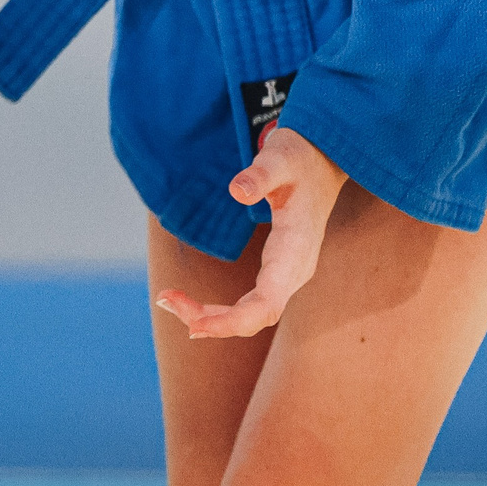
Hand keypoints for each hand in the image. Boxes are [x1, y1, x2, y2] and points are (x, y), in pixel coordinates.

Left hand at [154, 126, 344, 338]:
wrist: (323, 160)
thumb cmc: (300, 158)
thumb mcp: (281, 158)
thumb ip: (261, 174)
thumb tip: (237, 191)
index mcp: (296, 249)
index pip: (267, 304)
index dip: (231, 321)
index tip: (194, 327)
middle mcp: (296, 271)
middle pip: (255, 316)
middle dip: (211, 320)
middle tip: (164, 300)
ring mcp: (289, 274)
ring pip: (253, 314)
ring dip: (213, 317)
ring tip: (169, 301)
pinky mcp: (280, 272)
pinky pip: (252, 304)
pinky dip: (222, 310)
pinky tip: (194, 307)